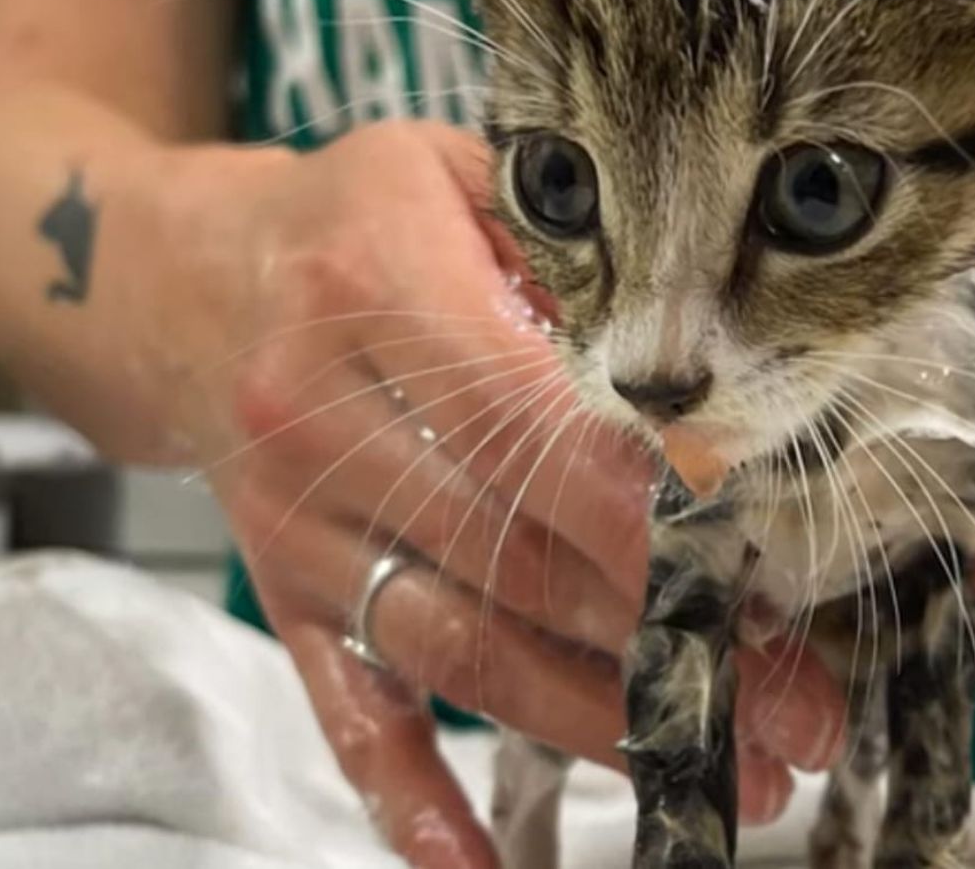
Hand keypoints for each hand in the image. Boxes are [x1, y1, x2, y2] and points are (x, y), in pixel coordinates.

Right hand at [153, 121, 843, 867]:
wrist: (182, 279)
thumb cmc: (349, 219)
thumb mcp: (454, 175)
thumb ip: (571, 251)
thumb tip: (710, 359)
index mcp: (381, 286)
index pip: (544, 428)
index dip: (662, 514)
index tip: (769, 576)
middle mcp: (323, 413)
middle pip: (523, 555)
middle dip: (672, 640)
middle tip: (792, 708)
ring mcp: (295, 520)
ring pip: (464, 644)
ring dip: (599, 722)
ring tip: (722, 771)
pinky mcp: (282, 589)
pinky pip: (347, 704)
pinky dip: (414, 795)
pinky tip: (479, 863)